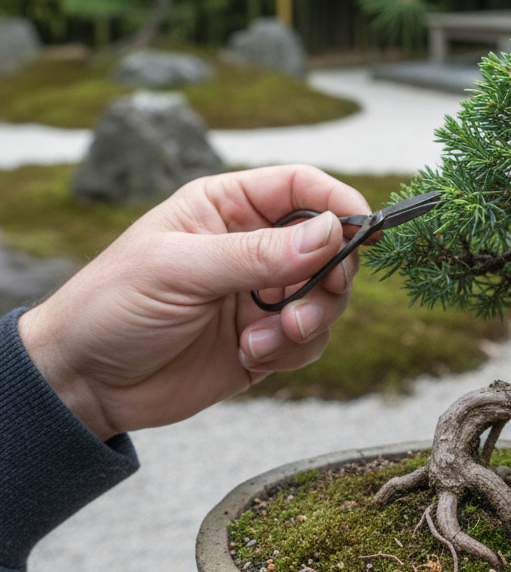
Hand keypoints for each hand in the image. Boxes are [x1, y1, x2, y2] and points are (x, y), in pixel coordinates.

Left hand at [18, 165, 371, 440]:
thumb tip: (331, 232)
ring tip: (266, 340)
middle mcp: (254, 246)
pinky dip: (294, 350)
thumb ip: (259, 253)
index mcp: (229, 207)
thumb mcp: (182, 269)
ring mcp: (262, 294)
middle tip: (303, 305)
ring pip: (328, 297)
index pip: (303, 187)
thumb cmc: (113, 307)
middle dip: (330, 278)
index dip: (340, 203)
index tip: (367, 232)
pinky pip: (311, 340)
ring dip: (310, 321)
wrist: (83, 384)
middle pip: (330, 246)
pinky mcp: (266, 340)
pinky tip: (252, 356)